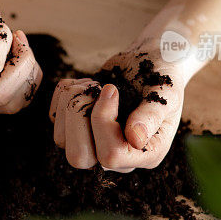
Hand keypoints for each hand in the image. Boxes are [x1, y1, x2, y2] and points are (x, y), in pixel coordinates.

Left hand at [49, 50, 185, 171]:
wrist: (150, 61)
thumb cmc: (162, 76)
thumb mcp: (166, 91)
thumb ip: (152, 115)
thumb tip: (135, 139)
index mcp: (145, 154)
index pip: (110, 155)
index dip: (104, 121)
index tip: (111, 90)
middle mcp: (118, 157)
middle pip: (78, 158)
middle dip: (79, 117)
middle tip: (97, 88)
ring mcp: (95, 144)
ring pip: (61, 140)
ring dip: (73, 102)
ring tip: (94, 84)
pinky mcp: (77, 127)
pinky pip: (54, 118)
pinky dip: (64, 94)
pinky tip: (86, 83)